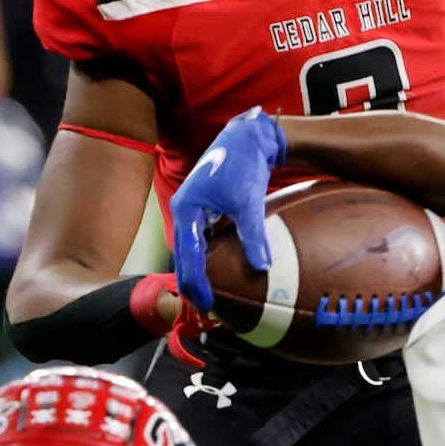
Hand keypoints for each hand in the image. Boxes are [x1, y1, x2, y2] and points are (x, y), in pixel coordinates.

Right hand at [168, 106, 285, 314]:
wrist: (247, 136)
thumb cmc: (244, 164)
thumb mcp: (248, 201)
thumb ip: (253, 235)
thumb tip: (262, 266)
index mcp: (186, 210)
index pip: (187, 256)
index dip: (197, 283)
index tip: (208, 305)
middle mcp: (183, 211)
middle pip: (182, 256)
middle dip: (191, 283)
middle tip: (206, 309)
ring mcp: (190, 209)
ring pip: (189, 249)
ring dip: (197, 271)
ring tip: (209, 295)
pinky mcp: (202, 208)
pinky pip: (200, 239)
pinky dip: (205, 257)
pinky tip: (218, 270)